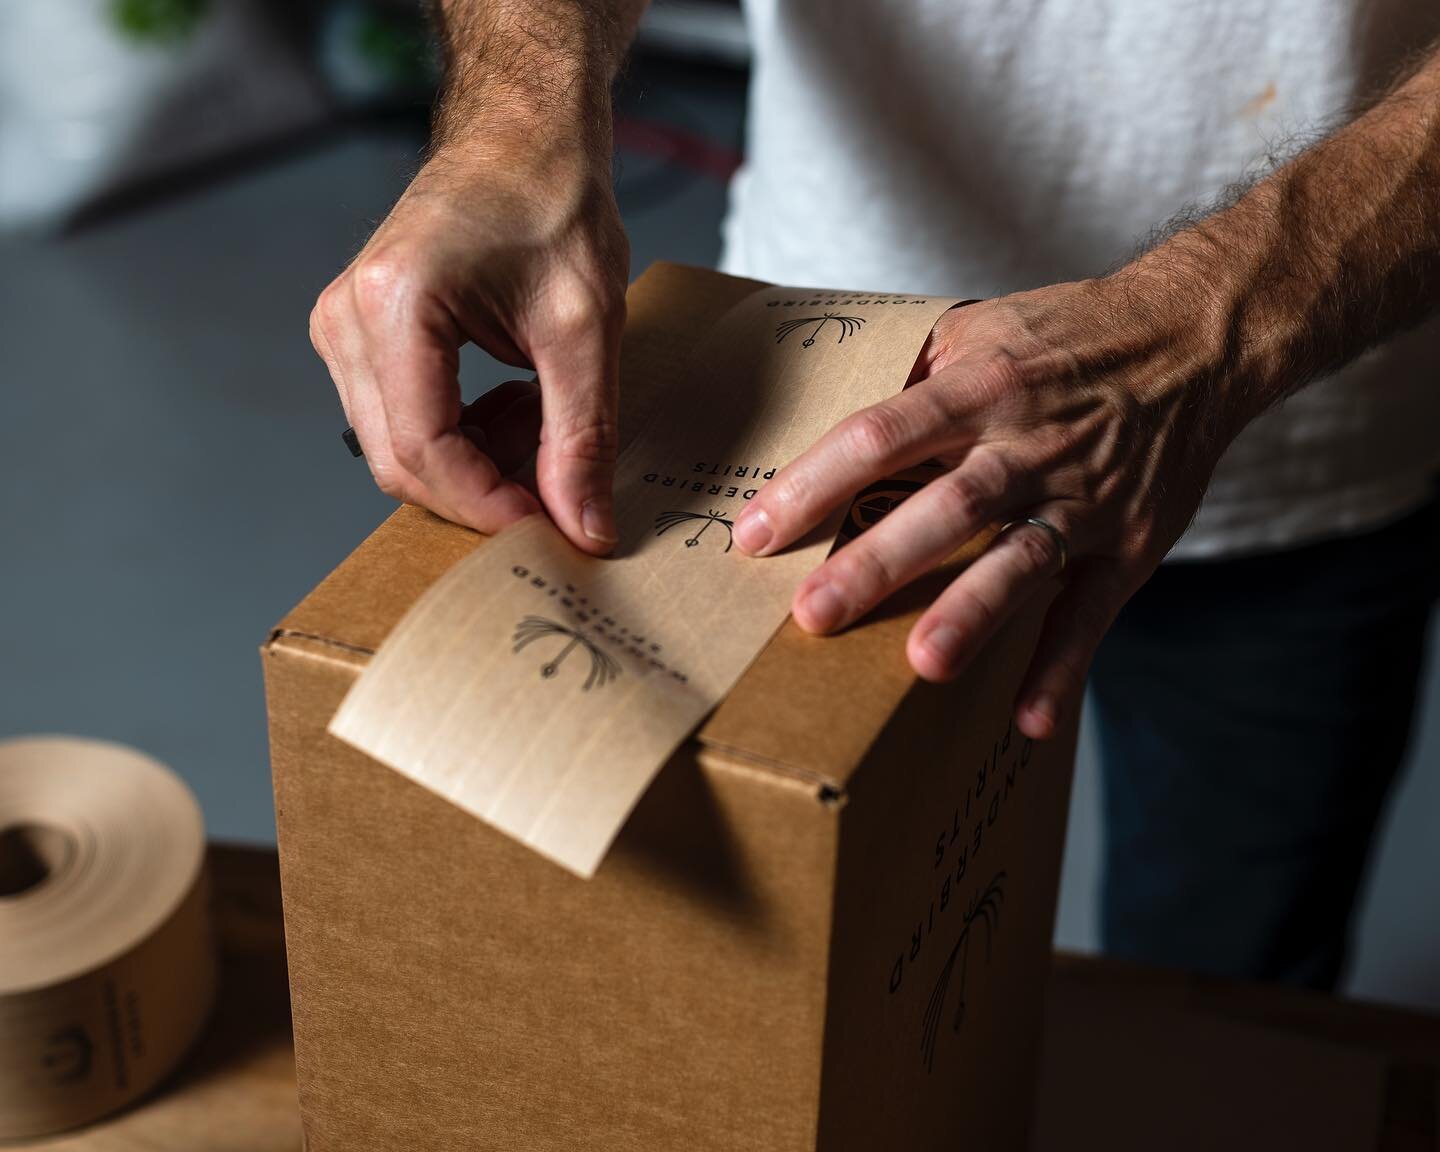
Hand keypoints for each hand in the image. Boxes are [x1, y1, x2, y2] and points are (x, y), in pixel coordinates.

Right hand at [309, 143, 629, 552]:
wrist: (523, 134)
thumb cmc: (551, 201)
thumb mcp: (585, 327)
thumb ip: (580, 436)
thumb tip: (584, 527)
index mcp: (393, 305)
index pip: (423, 450)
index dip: (487, 505)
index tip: (552, 528)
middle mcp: (346, 319)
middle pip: (399, 462)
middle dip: (480, 494)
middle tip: (556, 493)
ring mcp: (343, 326)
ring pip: (397, 449)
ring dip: (473, 466)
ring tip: (541, 429)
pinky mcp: (360, 334)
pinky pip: (400, 419)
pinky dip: (461, 437)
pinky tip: (512, 410)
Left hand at [732, 272, 1247, 740]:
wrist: (1193, 338)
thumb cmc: (1065, 337)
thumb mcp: (981, 327)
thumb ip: (908, 371)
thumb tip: (819, 404)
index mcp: (981, 385)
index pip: (883, 432)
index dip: (816, 482)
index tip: (753, 533)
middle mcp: (1031, 442)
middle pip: (949, 503)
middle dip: (880, 561)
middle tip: (814, 613)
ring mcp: (1085, 496)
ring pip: (1023, 558)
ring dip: (974, 612)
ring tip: (923, 665)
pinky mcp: (1133, 542)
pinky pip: (1095, 610)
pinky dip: (1064, 666)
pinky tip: (1028, 720)